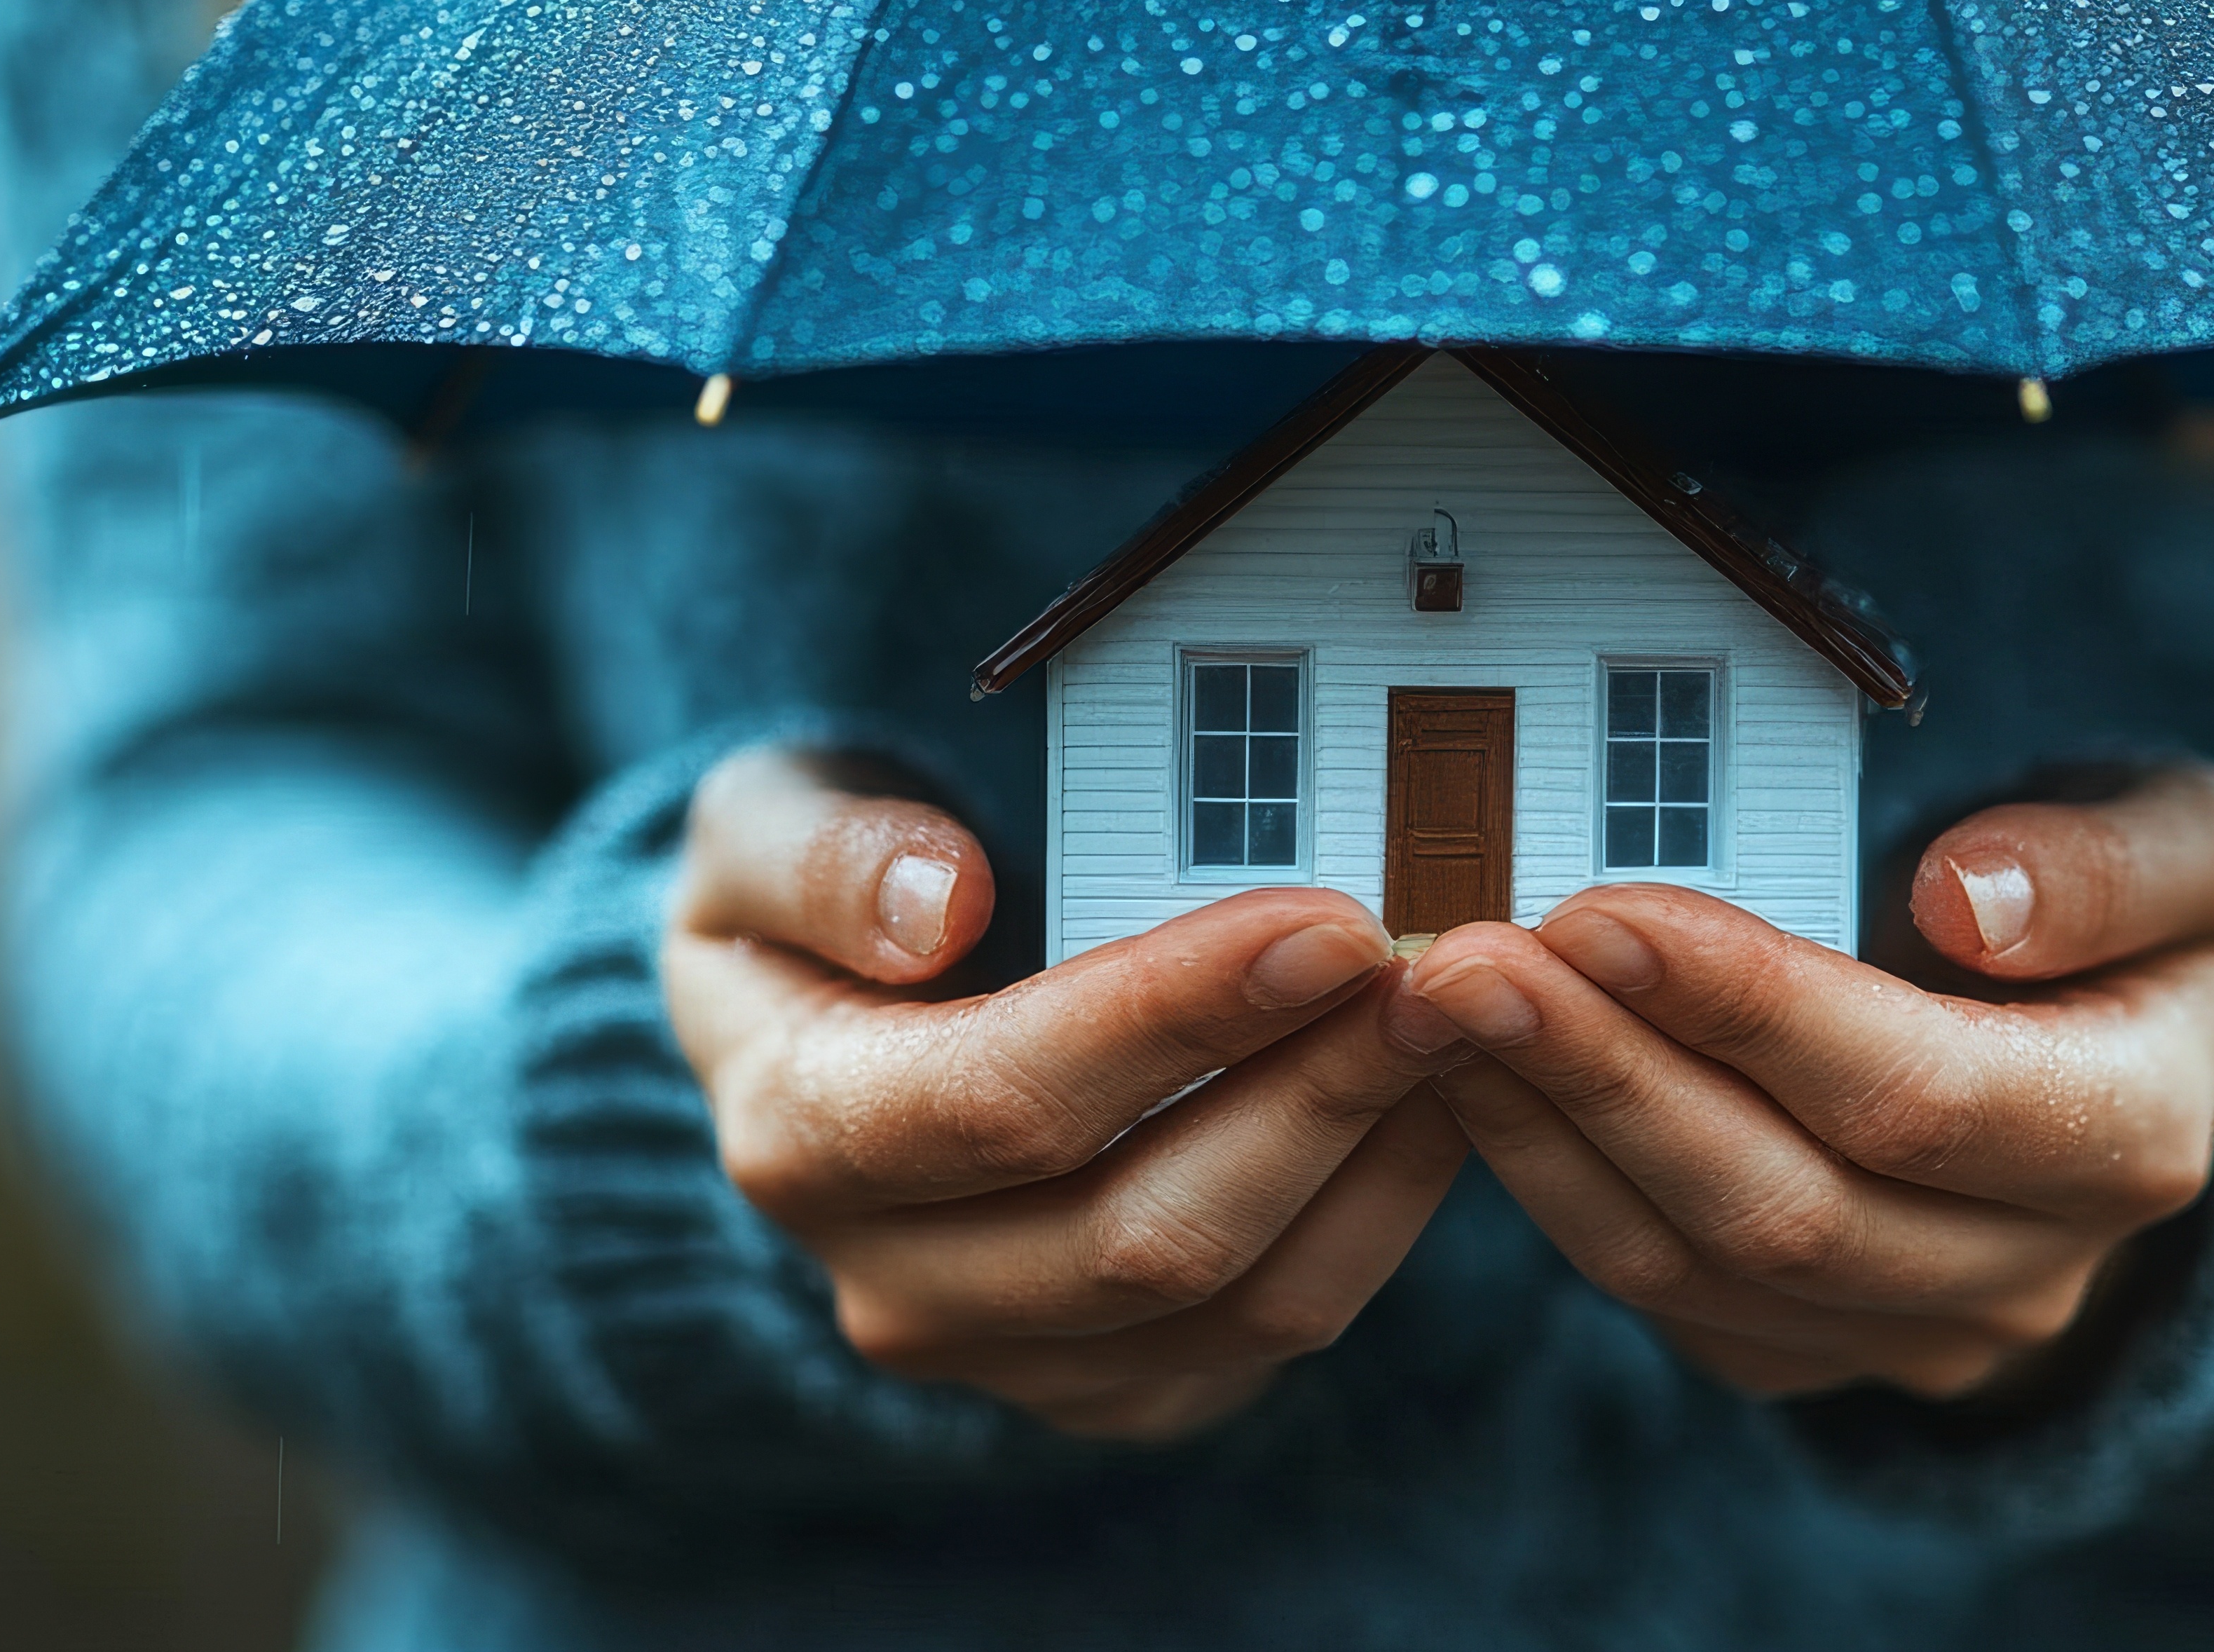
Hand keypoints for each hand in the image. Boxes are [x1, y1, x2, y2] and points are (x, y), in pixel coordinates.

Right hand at [661, 744, 1467, 1441]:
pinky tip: (1428, 1095)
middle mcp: (896, 1287)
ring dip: (1366, 1156)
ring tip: (1457, 1018)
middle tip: (1435, 968)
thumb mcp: (755, 829)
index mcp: (801, 1137)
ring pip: (1233, 1302)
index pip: (1002, 1101)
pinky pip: (1277, 1330)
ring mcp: (1012, 1360)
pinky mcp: (1118, 1384)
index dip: (1173, 1018)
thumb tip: (935, 901)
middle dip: (1313, 1090)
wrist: (813, 1041)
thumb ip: (821, 853)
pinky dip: (1376, 1214)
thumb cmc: (807, 905)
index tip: (1324, 925)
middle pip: (1138, 1232)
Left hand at [1391, 765, 2213, 1400]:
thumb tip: (1968, 899)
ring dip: (1549, 1128)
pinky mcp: (1809, 1351)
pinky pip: (1658, 1289)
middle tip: (1465, 956)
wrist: (2141, 1063)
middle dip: (1608, 1073)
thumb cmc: (2150, 924)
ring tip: (1439, 1000)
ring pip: (1698, 1263)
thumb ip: (2116, 868)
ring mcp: (1911, 1332)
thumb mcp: (2203, 855)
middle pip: (1786, 1202)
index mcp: (2132, 1139)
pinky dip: (1551, 1178)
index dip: (1755, 1012)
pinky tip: (1474, 1071)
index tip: (1606, 912)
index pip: (1921, 1096)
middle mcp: (2025, 1271)